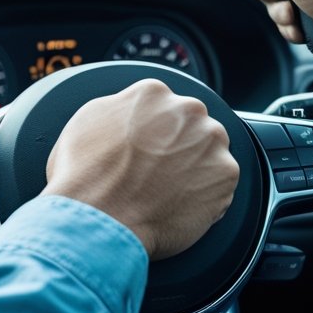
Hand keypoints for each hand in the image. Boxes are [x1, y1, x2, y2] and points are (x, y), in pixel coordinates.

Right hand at [41, 79, 238, 260]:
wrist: (100, 219)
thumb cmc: (86, 177)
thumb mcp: (87, 121)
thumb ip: (119, 108)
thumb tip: (130, 113)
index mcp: (153, 93)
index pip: (163, 105)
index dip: (154, 130)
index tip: (149, 147)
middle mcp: (188, 110)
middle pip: (191, 124)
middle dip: (179, 145)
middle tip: (157, 172)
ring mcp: (211, 142)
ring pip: (210, 151)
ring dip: (196, 167)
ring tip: (167, 192)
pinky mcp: (226, 175)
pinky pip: (221, 183)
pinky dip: (206, 196)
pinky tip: (179, 206)